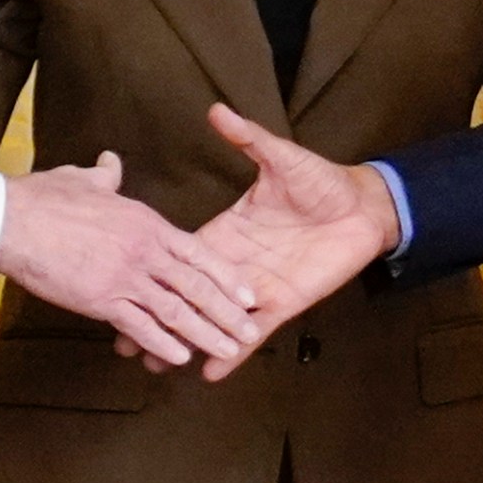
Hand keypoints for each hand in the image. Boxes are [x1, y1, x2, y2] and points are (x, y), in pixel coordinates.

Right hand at [0, 150, 262, 368]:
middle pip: (196, 286)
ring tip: (229, 350)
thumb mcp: (84, 179)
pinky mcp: (100, 299)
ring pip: (176, 310)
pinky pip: (139, 325)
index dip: (226, 276)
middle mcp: (143, 251)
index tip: (247, 294)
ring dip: (205, 333)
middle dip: (227, 313)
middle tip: (251, 333)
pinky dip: (162, 343)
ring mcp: (123, 277)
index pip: (198, 252)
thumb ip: (106, 175)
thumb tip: (111, 162)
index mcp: (146, 223)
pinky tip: (182, 357)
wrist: (12, 220)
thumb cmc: (45, 197)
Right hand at [118, 104, 401, 380]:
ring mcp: (259, 288)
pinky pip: (255, 333)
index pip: (183, 255)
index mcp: (227, 230)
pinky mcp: (285, 303)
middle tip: (123, 343)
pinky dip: (234, 354)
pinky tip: (209, 372)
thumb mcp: (280, 158)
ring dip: (187, 342)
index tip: (120, 282)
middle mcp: (237, 265)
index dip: (153, 271)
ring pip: (216, 321)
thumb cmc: (321, 181)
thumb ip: (248, 139)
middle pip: (189, 296)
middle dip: (158, 318)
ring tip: (153, 367)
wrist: (363, 206)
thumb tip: (217, 110)